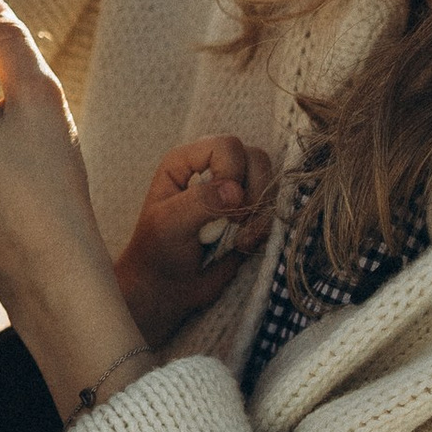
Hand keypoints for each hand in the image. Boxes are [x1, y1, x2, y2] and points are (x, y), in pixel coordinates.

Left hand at [115, 134, 276, 344]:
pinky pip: (272, 207)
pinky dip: (264, 226)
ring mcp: (233, 189)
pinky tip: (243, 243)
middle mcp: (212, 168)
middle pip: (255, 157)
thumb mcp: (169, 224)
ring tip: (240, 236)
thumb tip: (237, 191)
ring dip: (261, 210)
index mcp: (186, 160)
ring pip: (270, 179)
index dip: (232, 173)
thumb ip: (199, 202)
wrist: (166, 286)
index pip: (226, 146)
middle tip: (235, 222)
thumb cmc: (158, 251)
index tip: (222, 208)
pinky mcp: (248, 211)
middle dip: (252, 191)